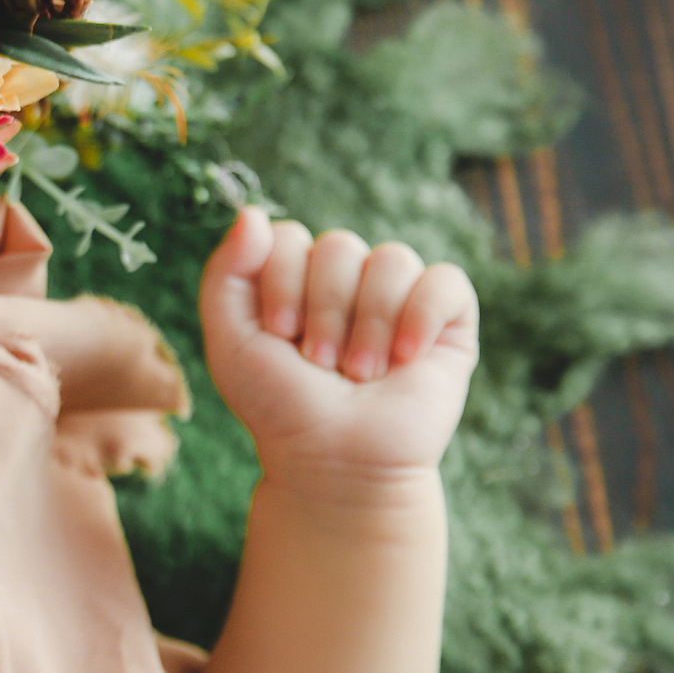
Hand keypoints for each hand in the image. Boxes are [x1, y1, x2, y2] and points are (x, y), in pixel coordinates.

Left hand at [199, 208, 478, 489]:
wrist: (334, 460)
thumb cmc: (279, 405)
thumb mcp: (230, 340)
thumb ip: (225, 273)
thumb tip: (251, 212)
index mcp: (295, 276)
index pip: (287, 236)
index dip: (281, 283)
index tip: (278, 333)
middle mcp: (348, 279)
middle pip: (338, 245)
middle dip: (323, 311)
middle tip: (319, 363)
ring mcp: (399, 296)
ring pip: (391, 259)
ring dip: (368, 324)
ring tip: (359, 373)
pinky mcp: (448, 320)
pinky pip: (445, 280)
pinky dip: (421, 316)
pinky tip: (405, 357)